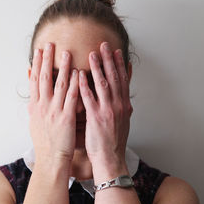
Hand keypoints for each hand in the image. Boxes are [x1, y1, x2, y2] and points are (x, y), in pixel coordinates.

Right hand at [28, 42, 78, 164]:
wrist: (50, 159)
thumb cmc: (44, 142)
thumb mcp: (34, 122)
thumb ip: (33, 106)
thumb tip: (30, 96)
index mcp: (35, 106)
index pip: (35, 80)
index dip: (37, 64)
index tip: (39, 51)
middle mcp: (43, 106)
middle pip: (44, 78)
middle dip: (47, 60)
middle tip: (51, 44)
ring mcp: (54, 111)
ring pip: (58, 84)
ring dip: (62, 67)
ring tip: (66, 53)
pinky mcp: (66, 117)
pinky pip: (71, 97)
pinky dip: (74, 84)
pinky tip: (78, 73)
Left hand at [78, 42, 132, 180]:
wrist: (111, 158)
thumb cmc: (114, 141)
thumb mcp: (123, 121)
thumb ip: (121, 106)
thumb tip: (123, 96)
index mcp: (123, 105)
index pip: (122, 80)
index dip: (119, 64)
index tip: (116, 51)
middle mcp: (118, 105)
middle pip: (114, 78)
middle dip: (109, 60)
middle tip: (105, 45)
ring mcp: (107, 111)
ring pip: (103, 84)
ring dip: (98, 67)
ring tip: (93, 54)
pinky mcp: (96, 118)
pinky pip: (89, 98)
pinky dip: (84, 85)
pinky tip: (80, 75)